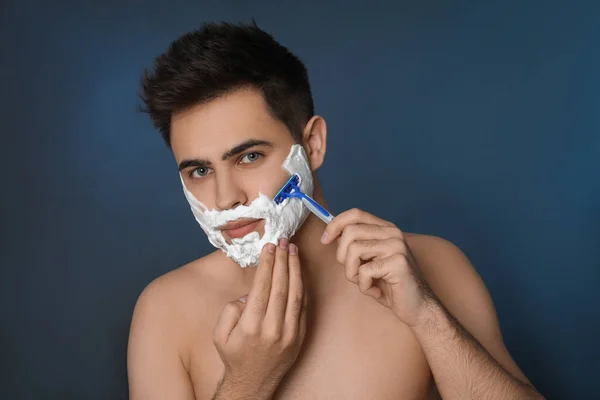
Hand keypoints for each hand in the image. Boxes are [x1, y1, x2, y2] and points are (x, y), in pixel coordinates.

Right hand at [212, 238, 307, 393]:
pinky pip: (303, 306)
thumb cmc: (234, 356)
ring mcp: (289, 333)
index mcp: (250, 326)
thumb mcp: (220, 334)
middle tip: (283, 241)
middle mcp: (272, 329)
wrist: (252, 384)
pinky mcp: (300, 336)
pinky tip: (299, 271)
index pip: (262, 287)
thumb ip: (231, 310)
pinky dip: (302, 286)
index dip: (267, 264)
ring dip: (295, 269)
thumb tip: (249, 293)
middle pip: (281, 286)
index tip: (268, 247)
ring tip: (293, 250)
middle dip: (282, 260)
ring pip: (296, 294)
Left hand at [321, 208, 435, 326]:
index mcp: (385, 228)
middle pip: (350, 232)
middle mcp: (392, 233)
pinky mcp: (398, 262)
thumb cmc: (389, 285)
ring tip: (365, 283)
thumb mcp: (369, 261)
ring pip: (353, 250)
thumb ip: (355, 245)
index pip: (355, 214)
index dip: (335, 224)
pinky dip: (364, 286)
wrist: (417, 306)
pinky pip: (364, 271)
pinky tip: (376, 291)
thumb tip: (333, 234)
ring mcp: (397, 246)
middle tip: (353, 273)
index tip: (324, 240)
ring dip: (352, 274)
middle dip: (342, 256)